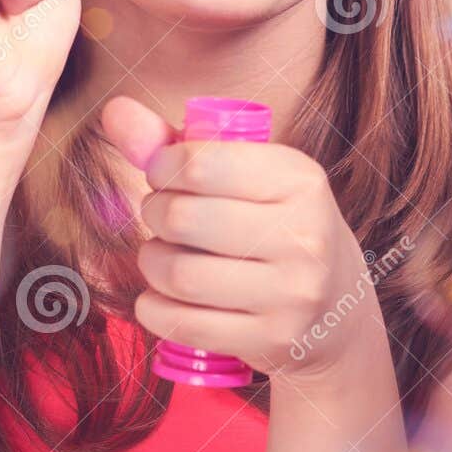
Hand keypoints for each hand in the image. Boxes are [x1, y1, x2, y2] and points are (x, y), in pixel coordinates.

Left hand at [100, 96, 373, 381]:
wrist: (337, 307)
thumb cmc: (274, 226)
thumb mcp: (248, 175)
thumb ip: (176, 142)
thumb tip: (113, 112)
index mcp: (299, 179)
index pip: (200, 164)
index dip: (162, 168)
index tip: (163, 176)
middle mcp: (303, 234)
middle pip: (183, 219)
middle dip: (153, 214)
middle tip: (160, 218)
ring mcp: (292, 293)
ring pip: (178, 274)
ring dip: (151, 262)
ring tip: (161, 256)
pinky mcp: (273, 339)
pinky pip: (182, 324)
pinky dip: (154, 308)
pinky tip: (162, 297)